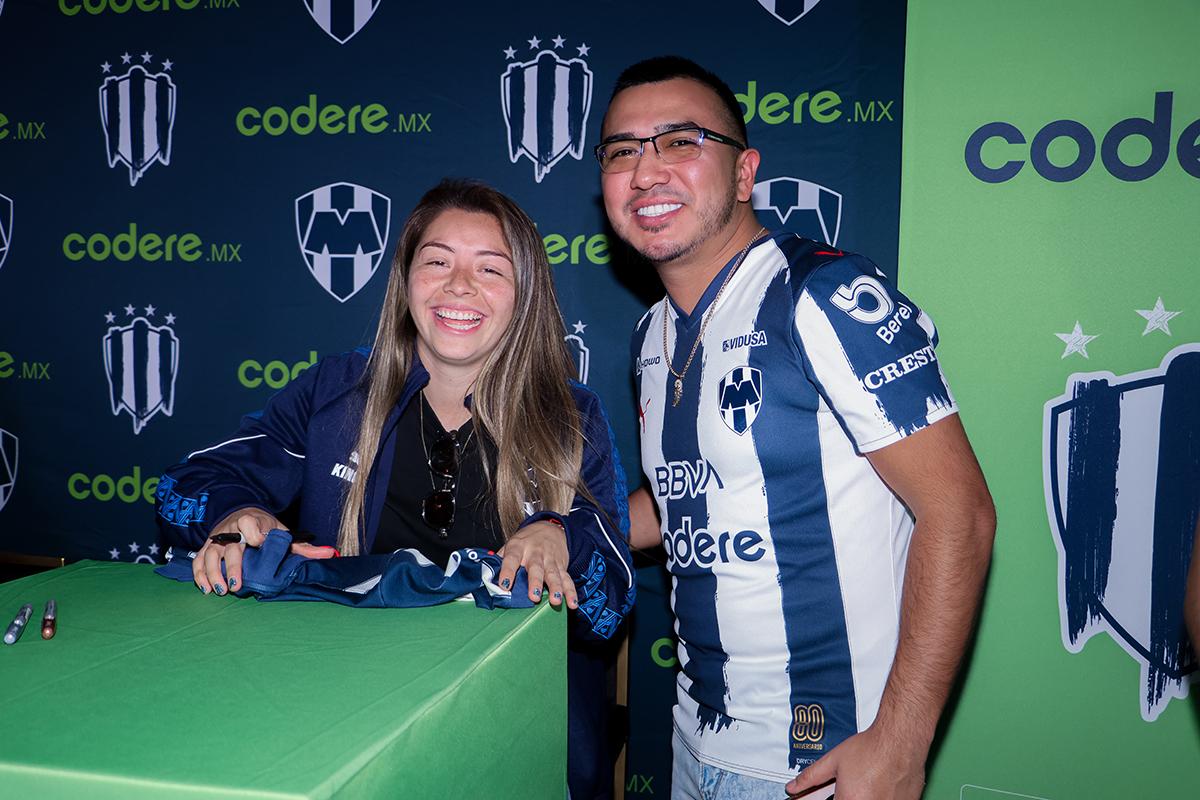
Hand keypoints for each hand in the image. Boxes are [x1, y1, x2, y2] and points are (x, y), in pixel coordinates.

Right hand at [193, 509, 336, 595]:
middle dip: (232, 566)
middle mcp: (231, 529)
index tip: (259, 543)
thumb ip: (302, 547)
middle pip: (230, 547)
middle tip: (236, 586)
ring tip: (221, 590)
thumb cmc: (264, 527)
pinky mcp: (206, 547)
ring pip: (210, 555)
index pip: (250, 525)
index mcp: (252, 521)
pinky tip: (207, 588)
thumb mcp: (282, 533)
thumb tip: (329, 554)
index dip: (255, 534)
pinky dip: (200, 574)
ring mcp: (217, 539)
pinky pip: (199, 560)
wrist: (240, 513)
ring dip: (213, 573)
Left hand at [497, 521, 576, 608]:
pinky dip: (570, 591)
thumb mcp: (510, 545)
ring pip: (553, 574)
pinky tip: (572, 602)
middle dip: (535, 582)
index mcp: (518, 547)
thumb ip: (499, 560)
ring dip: (555, 588)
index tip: (504, 585)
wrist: (549, 528)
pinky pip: (567, 579)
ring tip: (555, 600)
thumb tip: (485, 577)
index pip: (511, 559)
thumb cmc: (525, 541)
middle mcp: (535, 553)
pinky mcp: (561, 566)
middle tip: (533, 596)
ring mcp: (549, 560)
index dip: (507, 572)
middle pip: (536, 568)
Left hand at [785, 725, 925, 799]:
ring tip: (869, 783)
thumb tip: (793, 787)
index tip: (836, 794)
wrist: (900, 739)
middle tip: (854, 786)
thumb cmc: (872, 748)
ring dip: (866, 796)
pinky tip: (882, 785)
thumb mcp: (834, 760)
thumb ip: (811, 777)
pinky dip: (882, 797)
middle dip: (848, 797)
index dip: (833, 799)